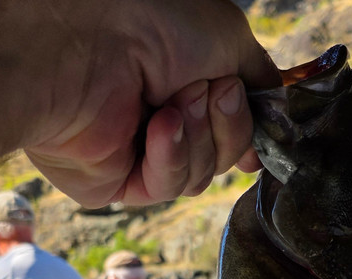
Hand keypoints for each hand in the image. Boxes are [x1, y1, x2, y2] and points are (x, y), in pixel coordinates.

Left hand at [0, 0, 279, 206]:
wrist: (80, 42)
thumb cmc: (147, 18)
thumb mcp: (228, 35)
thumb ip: (260, 77)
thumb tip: (272, 121)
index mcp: (181, 77)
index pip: (233, 120)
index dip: (250, 123)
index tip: (263, 117)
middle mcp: (159, 114)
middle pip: (225, 153)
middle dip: (227, 124)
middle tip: (208, 90)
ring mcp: (136, 150)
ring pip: (201, 175)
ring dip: (199, 137)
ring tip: (171, 103)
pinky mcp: (114, 181)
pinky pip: (166, 187)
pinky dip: (170, 155)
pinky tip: (155, 126)